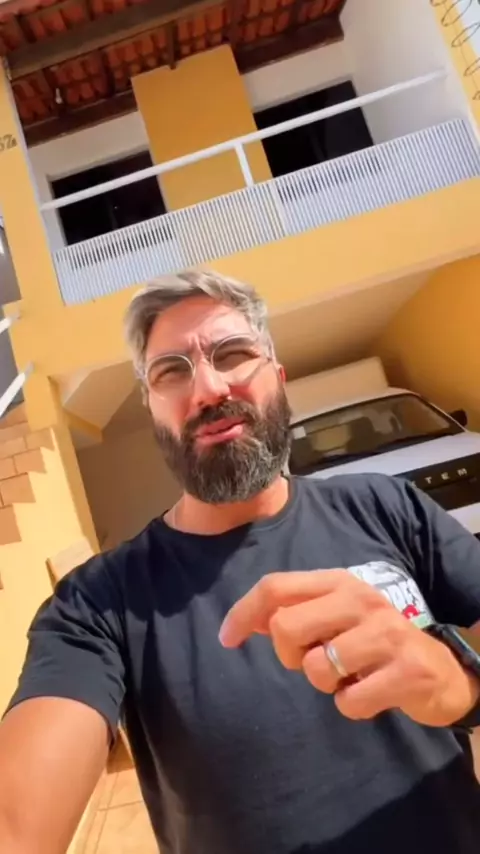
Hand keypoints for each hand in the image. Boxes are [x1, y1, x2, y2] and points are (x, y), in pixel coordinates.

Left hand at [219, 570, 479, 726]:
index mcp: (339, 582)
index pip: (276, 586)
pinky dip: (352, 706)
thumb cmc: (375, 642)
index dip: (243, 613)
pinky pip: (349, 701)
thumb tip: (246, 620)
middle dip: (289, 657)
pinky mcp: (406, 671)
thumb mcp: (336, 616)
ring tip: (349, 676)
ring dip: (326, 684)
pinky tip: (370, 693)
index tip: (227, 639)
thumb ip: (295, 613)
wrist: (441, 668)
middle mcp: (361, 600)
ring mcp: (387, 634)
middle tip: (314, 661)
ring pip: (316, 668)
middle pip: (286, 627)